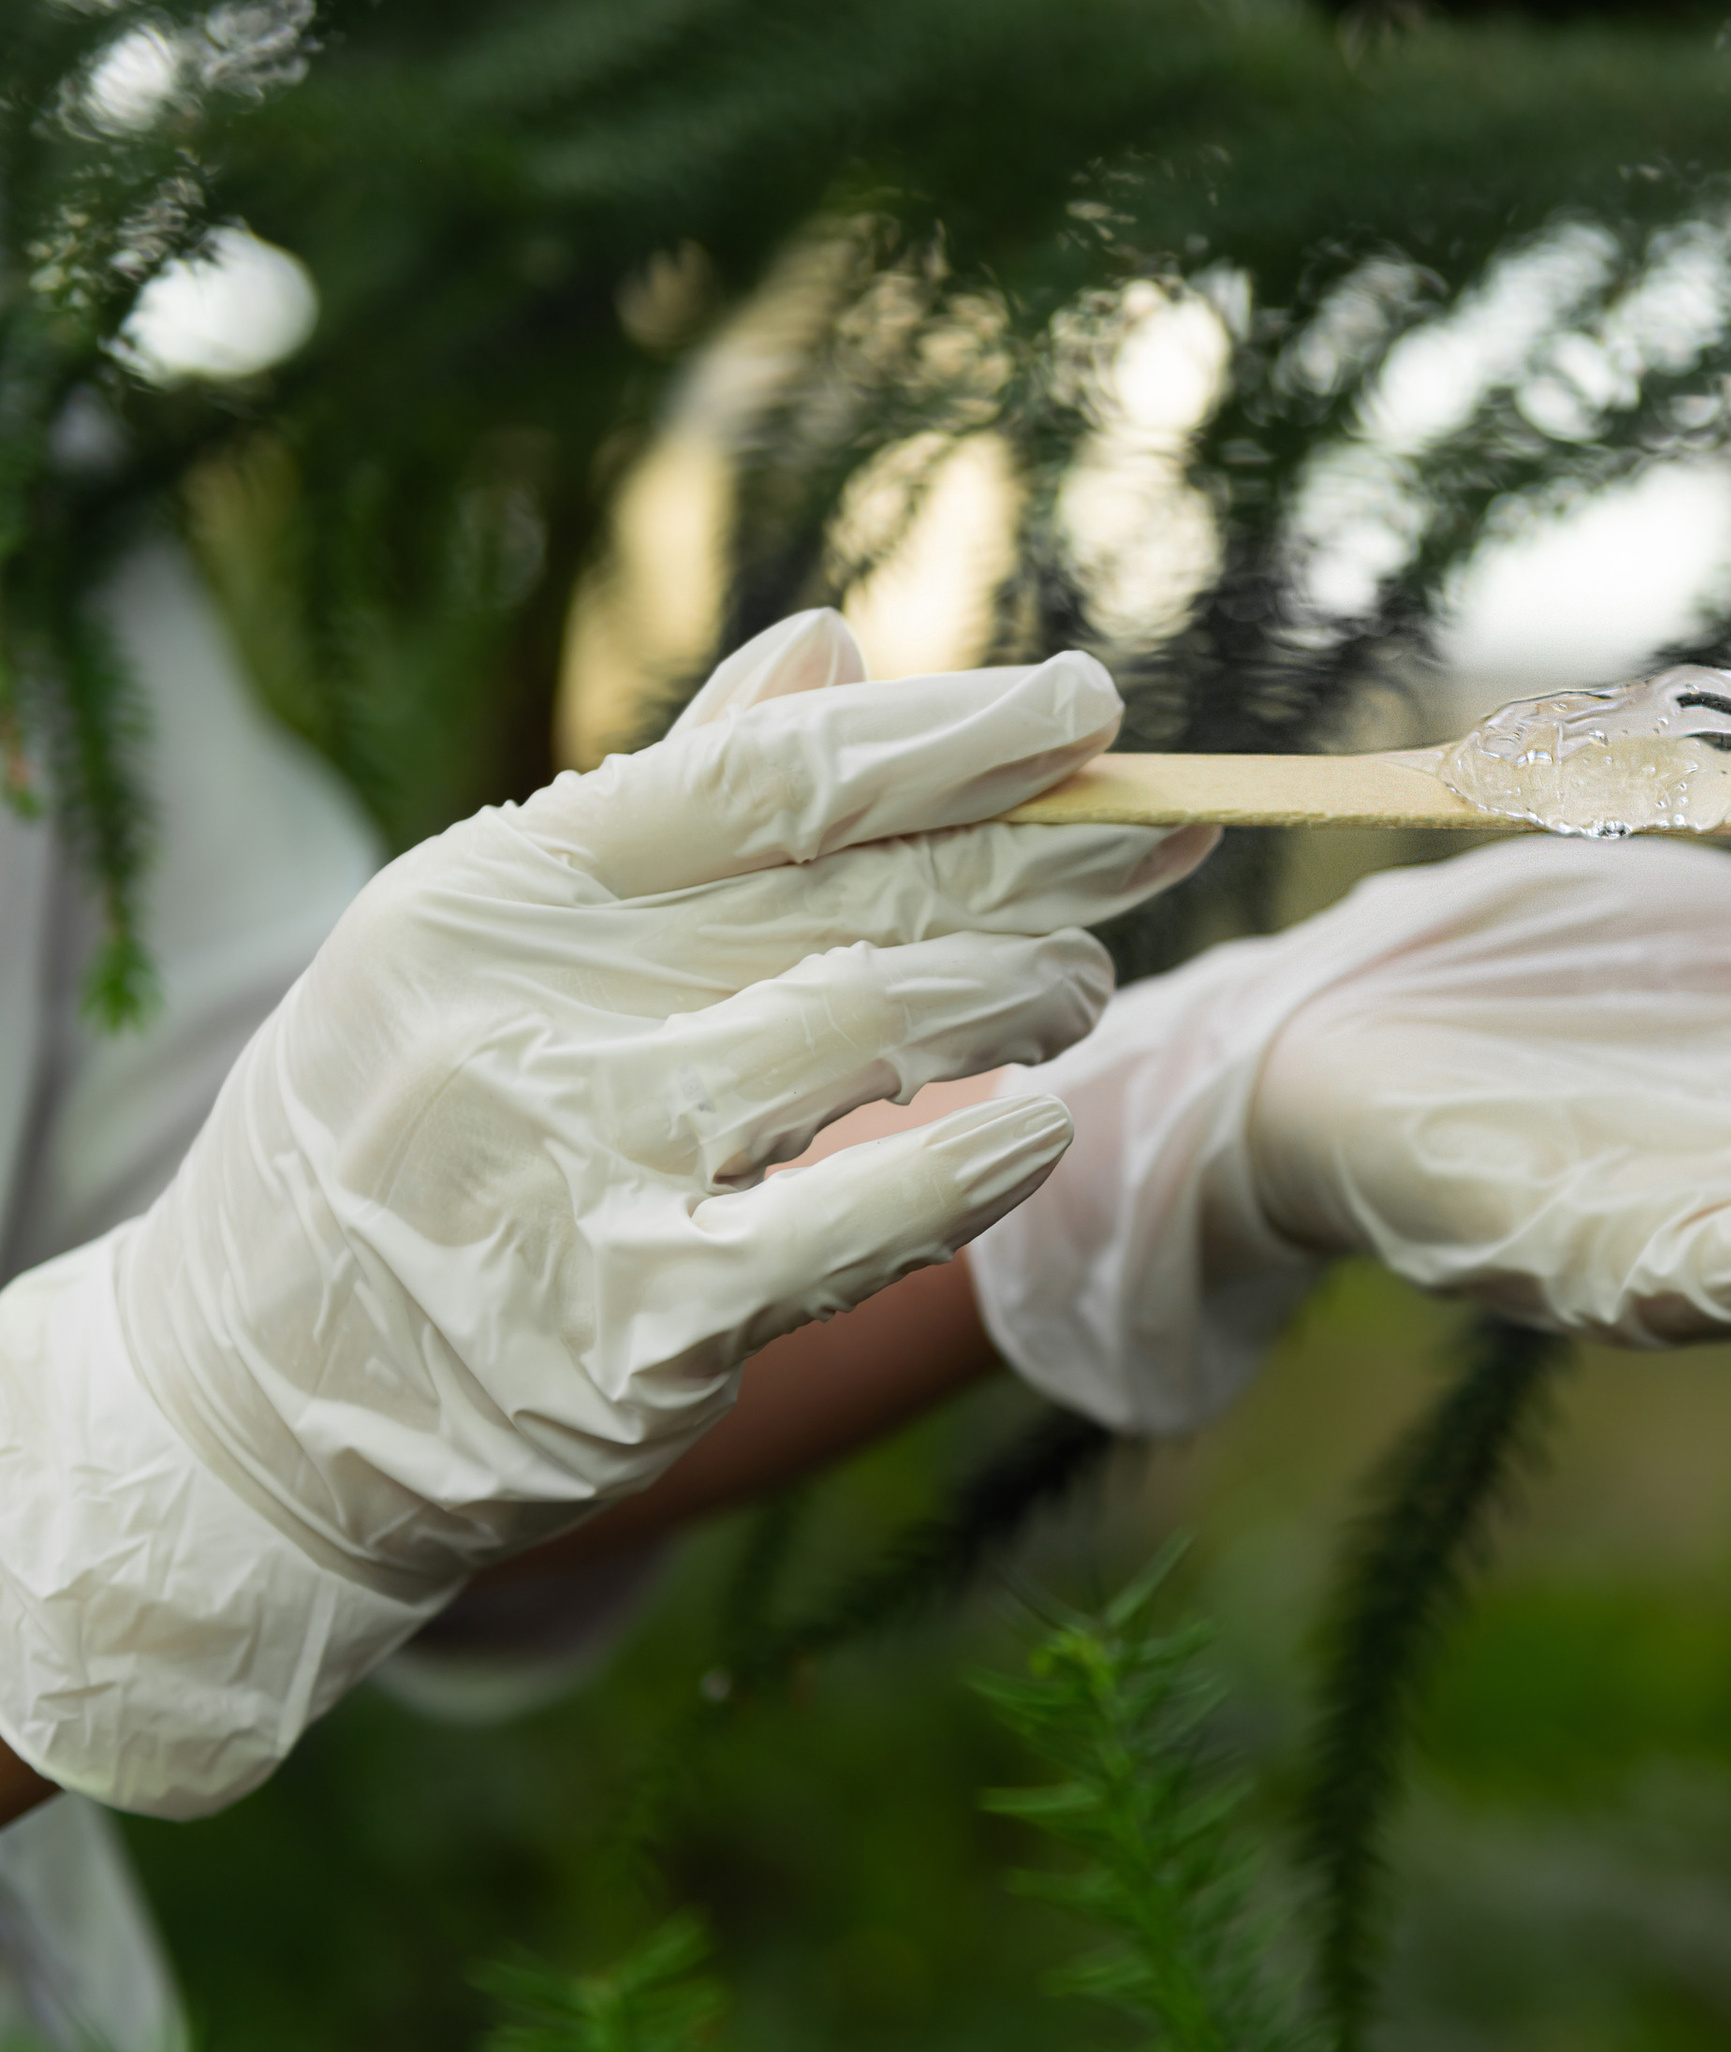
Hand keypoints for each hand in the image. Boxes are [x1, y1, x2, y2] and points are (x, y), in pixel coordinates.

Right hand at [0, 612, 1204, 1809]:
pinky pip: (852, 1226)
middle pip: (856, 894)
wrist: (243, 1411)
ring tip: (1085, 981)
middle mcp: (529, 1011)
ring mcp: (584, 1169)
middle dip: (1047, 857)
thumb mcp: (476, 947)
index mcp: (490, 888)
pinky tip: (1045, 1124)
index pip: (770, 775)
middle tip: (1166, 839)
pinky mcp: (639, 1328)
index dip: (956, 732)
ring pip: (873, 1031)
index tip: (1091, 704)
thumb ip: (668, 802)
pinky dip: (968, 1164)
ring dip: (1022, 991)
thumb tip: (834, 639)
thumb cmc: (392, 1145)